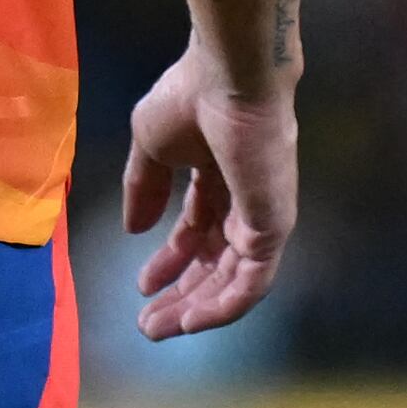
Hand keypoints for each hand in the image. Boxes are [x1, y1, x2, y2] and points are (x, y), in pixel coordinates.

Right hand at [120, 50, 297, 339]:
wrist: (229, 79)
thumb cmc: (189, 99)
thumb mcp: (150, 145)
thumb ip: (143, 188)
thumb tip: (133, 229)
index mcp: (218, 173)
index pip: (198, 228)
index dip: (171, 259)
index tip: (142, 284)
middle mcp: (245, 198)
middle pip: (215, 260)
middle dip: (182, 293)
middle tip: (150, 322)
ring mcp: (262, 216)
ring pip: (232, 279)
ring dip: (197, 309)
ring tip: (161, 328)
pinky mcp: (273, 228)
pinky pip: (250, 283)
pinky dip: (222, 306)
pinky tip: (191, 320)